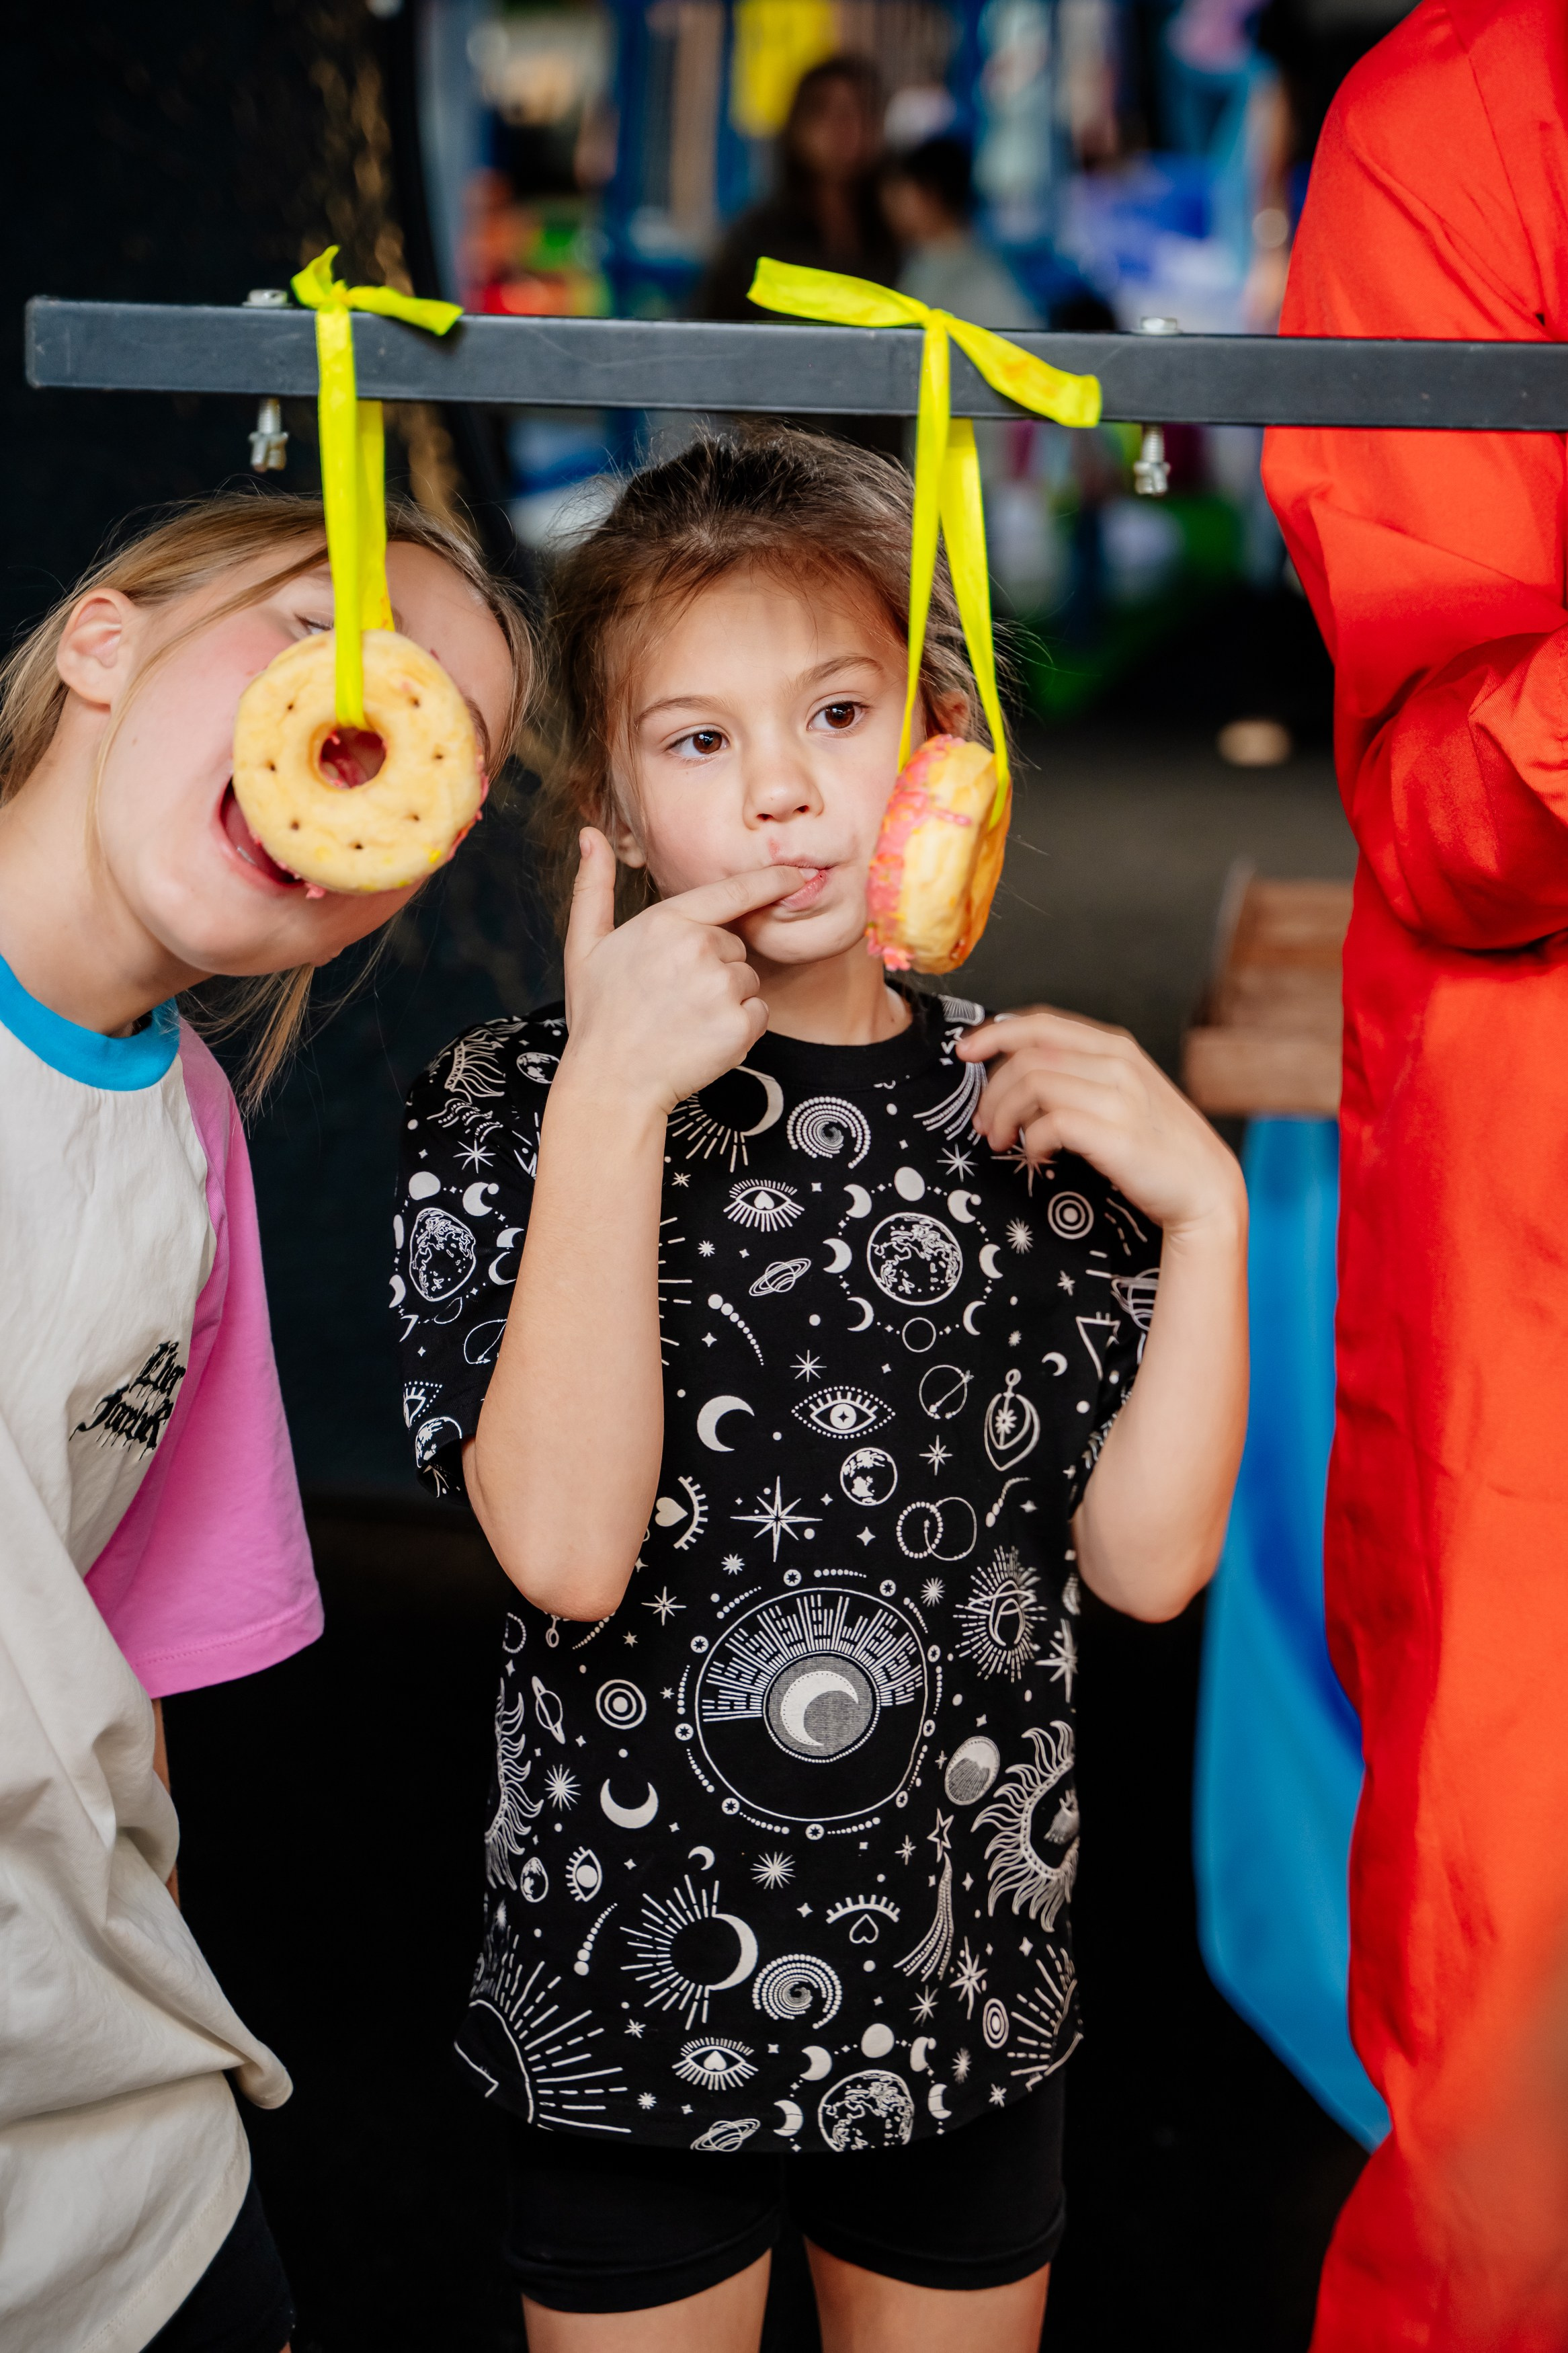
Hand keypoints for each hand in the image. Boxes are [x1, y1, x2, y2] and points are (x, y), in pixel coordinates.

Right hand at [559, 829, 803, 1117]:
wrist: (611, 1081)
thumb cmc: (598, 1015)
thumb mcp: (584, 945)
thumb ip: (593, 886)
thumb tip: (590, 836)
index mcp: (667, 922)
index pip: (734, 892)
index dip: (770, 882)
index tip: (796, 877)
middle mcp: (698, 947)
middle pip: (736, 946)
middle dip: (715, 967)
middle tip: (674, 997)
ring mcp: (721, 987)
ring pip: (748, 980)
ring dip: (727, 998)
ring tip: (685, 1020)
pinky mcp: (739, 1024)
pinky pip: (759, 1014)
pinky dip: (740, 1028)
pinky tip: (703, 1038)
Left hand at [958, 1007, 1242, 1236]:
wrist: (1204, 1188)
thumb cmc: (1157, 1146)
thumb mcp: (1122, 1094)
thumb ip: (1080, 1076)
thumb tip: (1017, 1076)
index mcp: (1116, 1047)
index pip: (1041, 1023)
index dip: (994, 1034)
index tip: (964, 1053)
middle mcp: (1117, 1063)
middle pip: (1028, 1054)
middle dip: (992, 1089)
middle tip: (984, 1123)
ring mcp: (1119, 1097)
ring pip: (1032, 1084)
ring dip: (1004, 1115)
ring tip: (1003, 1142)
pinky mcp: (1116, 1135)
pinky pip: (1050, 1124)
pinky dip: (1032, 1142)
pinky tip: (1037, 1158)